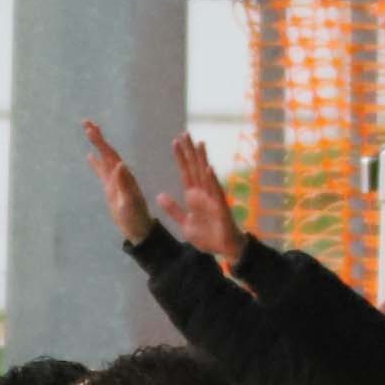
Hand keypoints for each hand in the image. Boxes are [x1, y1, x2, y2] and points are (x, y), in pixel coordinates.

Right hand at [80, 120, 154, 244]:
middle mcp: (120, 175)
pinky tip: (90, 155)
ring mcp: (115, 181)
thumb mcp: (130, 202)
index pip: (110, 155)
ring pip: (104, 158)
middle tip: (85, 122)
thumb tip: (121, 164)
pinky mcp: (111, 188)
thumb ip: (125, 184)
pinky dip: (96, 163)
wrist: (140, 229)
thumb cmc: (136, 217)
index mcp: (124, 176)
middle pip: (107, 152)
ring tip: (88, 130)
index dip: (100, 142)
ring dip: (97, 145)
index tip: (90, 129)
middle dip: (97, 137)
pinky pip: (102, 172)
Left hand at [156, 133, 246, 264]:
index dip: (181, 158)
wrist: (224, 250)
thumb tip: (160, 196)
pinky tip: (208, 168)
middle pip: (195, 169)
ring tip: (198, 144)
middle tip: (185, 134)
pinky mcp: (221, 208)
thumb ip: (173, 209)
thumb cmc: (208, 236)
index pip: (185, 172)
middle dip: (190, 152)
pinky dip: (212, 180)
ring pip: (206, 175)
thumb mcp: (185, 223)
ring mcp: (213, 199)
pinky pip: (216, 192)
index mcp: (194, 197)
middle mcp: (203, 194)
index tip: (176, 142)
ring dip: (202, 160)